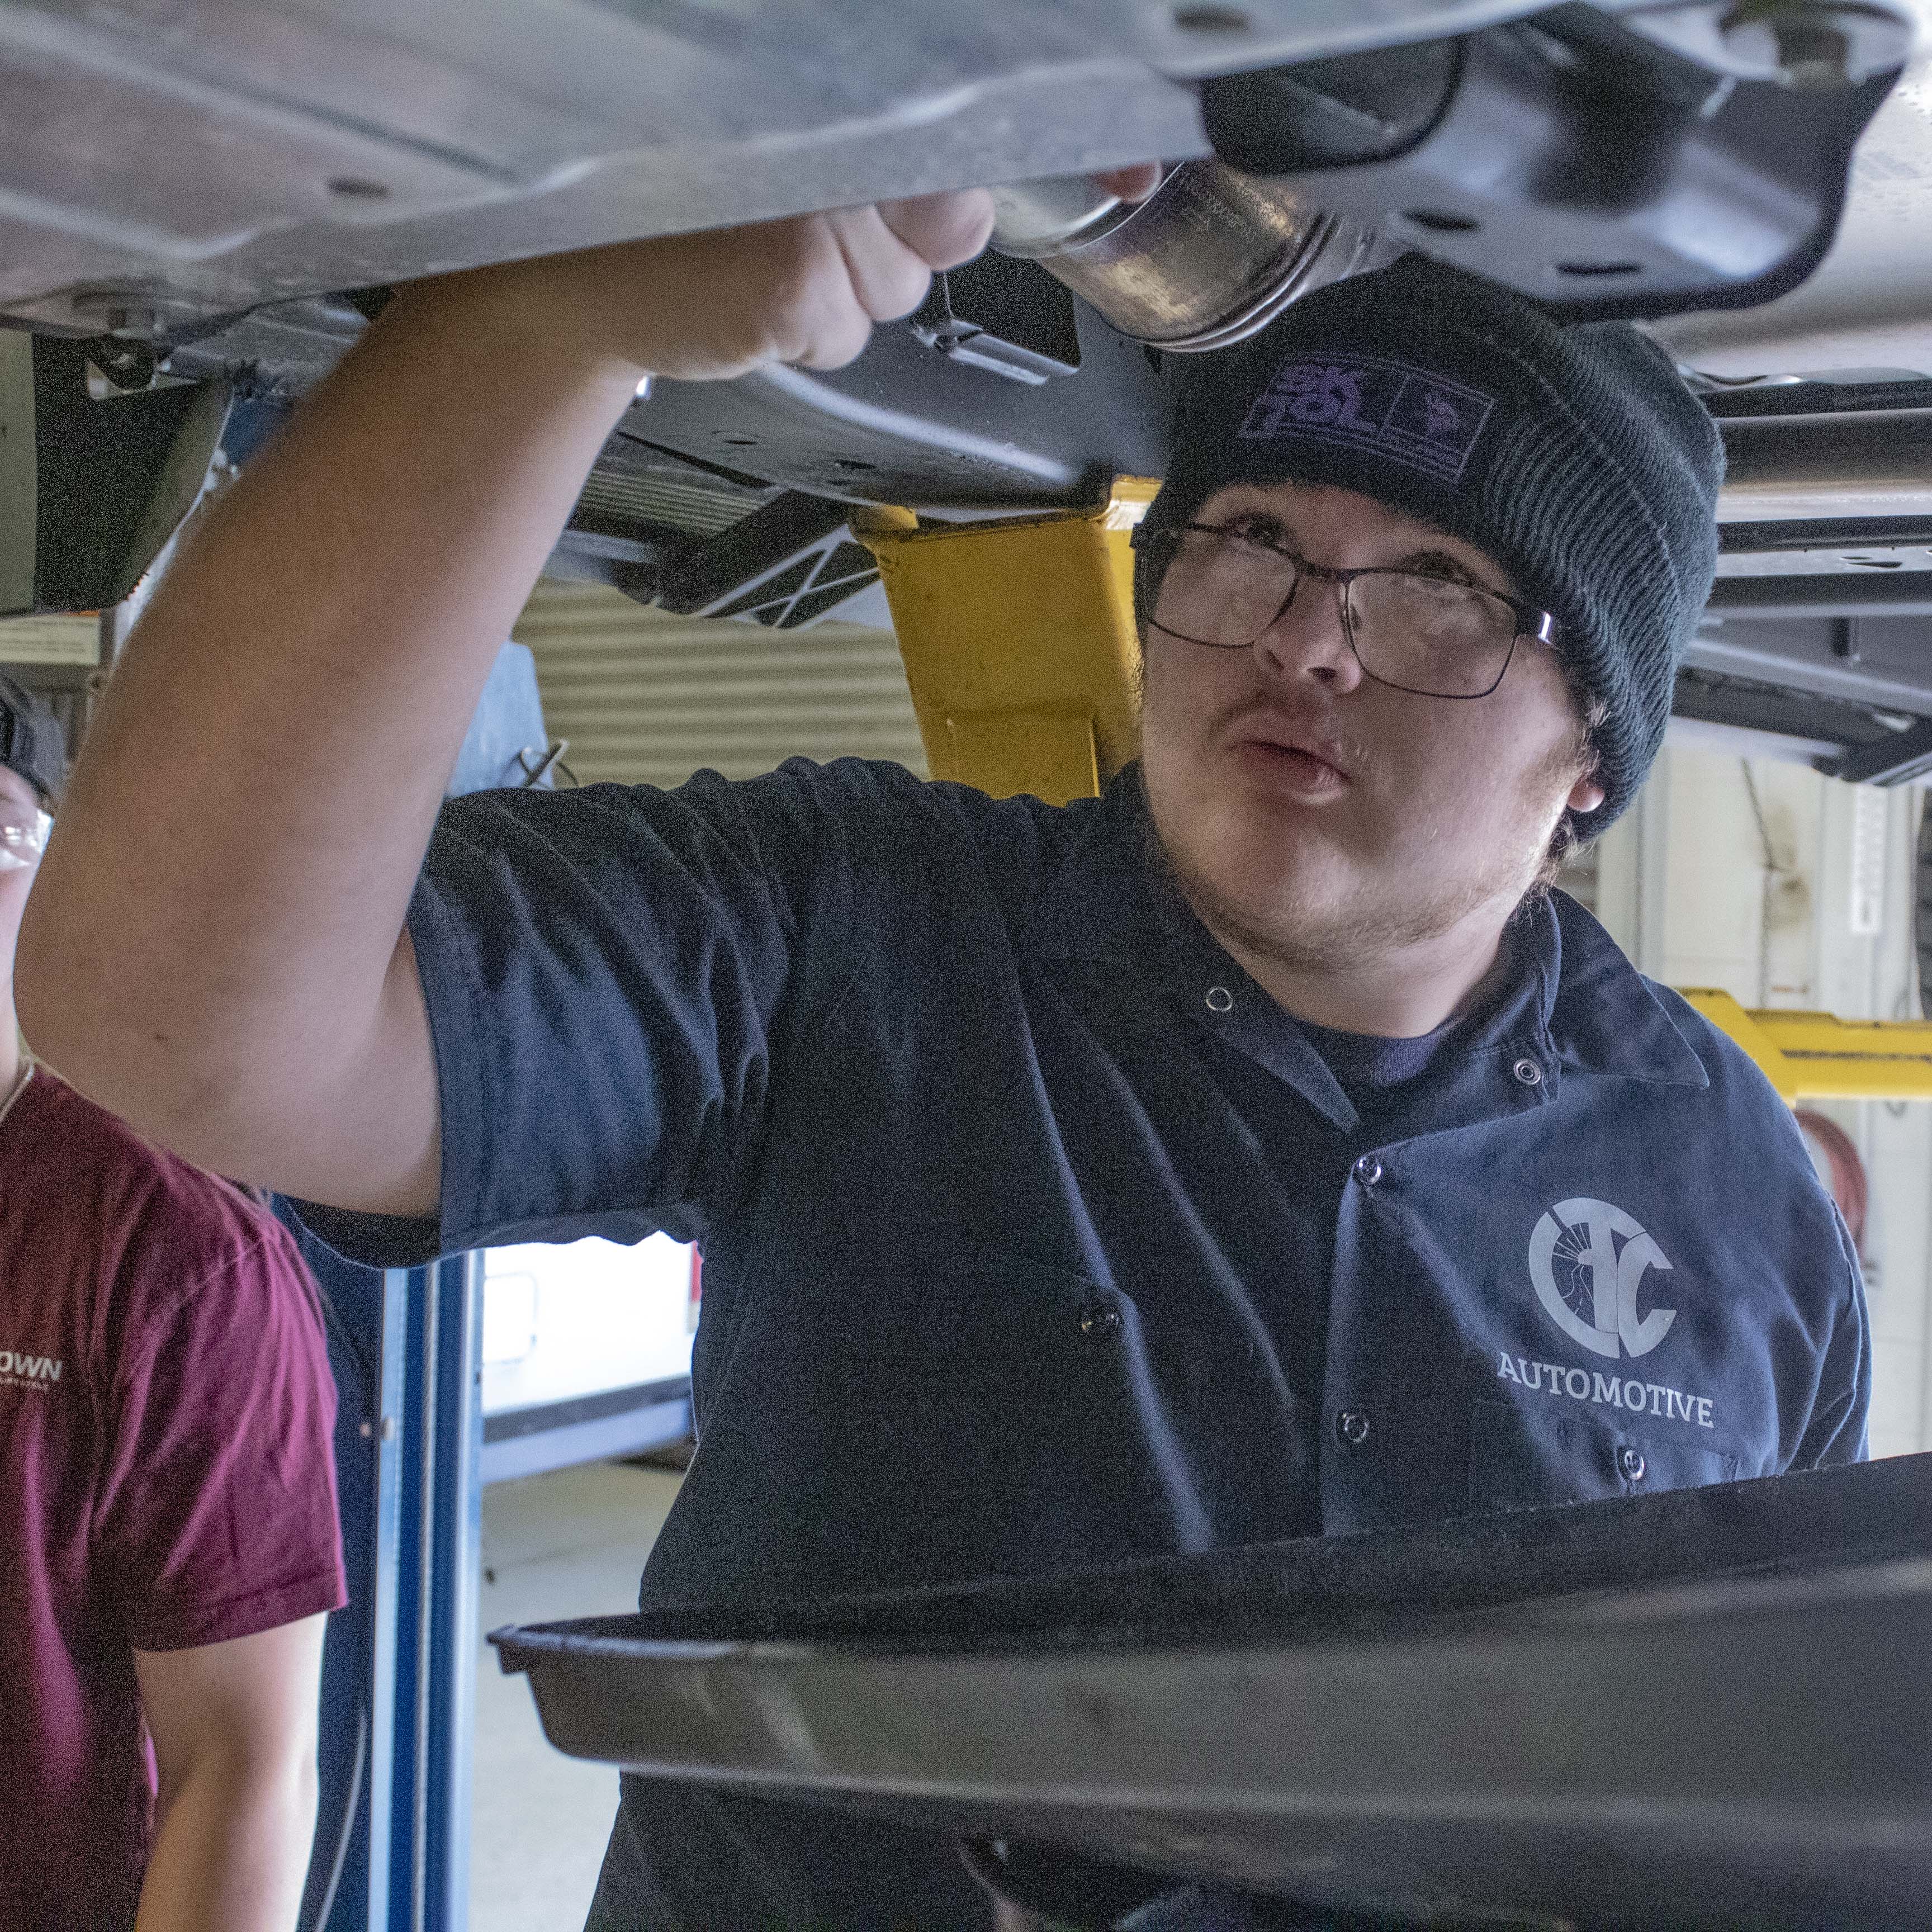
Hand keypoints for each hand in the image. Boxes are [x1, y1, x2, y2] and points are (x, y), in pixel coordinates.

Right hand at [405, 188, 995, 382]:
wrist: (564, 283)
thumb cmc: (666, 225)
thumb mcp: (785, 187)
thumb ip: (892, 198)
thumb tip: (967, 221)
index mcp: (822, 103)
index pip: (940, 157)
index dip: (920, 198)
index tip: (861, 208)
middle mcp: (827, 141)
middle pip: (927, 239)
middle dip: (869, 258)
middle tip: (774, 237)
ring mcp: (818, 214)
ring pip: (893, 292)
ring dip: (834, 300)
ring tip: (751, 269)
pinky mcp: (800, 285)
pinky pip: (846, 336)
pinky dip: (802, 338)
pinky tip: (739, 303)